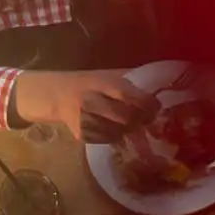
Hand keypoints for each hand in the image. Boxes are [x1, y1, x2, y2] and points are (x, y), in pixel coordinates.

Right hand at [11, 69, 156, 142]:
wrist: (56, 94)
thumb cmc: (88, 83)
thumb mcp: (106, 75)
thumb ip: (129, 80)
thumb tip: (158, 87)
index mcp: (102, 83)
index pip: (130, 96)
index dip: (148, 104)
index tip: (156, 106)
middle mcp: (93, 101)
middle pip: (126, 118)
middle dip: (141, 120)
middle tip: (146, 119)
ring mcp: (86, 120)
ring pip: (119, 132)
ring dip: (128, 129)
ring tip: (129, 123)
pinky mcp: (82, 134)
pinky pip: (107, 140)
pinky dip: (114, 136)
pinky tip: (112, 128)